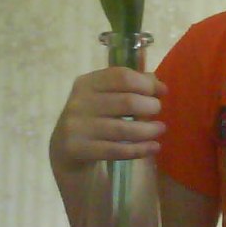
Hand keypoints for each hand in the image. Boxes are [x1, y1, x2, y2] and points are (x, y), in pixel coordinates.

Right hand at [50, 66, 166, 173]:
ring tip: (160, 129)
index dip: (146, 83)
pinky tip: (154, 147)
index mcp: (87, 83)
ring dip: (149, 130)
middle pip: (126, 102)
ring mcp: (78, 127)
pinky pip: (118, 151)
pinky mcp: (80, 150)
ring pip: (124, 129)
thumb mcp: (103, 96)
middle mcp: (80, 102)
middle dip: (150, 106)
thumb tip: (157, 83)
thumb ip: (128, 85)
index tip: (162, 91)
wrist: (63, 149)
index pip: (121, 76)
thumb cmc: (92, 117)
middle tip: (158, 110)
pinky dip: (140, 149)